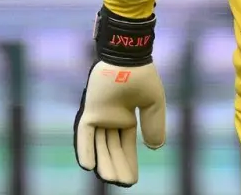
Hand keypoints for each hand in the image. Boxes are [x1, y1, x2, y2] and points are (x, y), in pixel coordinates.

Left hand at [74, 9, 165, 187]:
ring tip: (111, 180)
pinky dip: (86, 150)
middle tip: (123, 184)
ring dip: (104, 163)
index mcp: (126, 117)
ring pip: (100, 146)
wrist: (129, 58)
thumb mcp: (154, 103)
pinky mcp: (90, 111)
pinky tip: (88, 167)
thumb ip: (154, 124)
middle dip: (117, 167)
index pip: (125, 145)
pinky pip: (85, 135)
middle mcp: (111, 119)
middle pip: (112, 149)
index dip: (129, 161)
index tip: (133, 179)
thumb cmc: (142, 76)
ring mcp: (99, 116)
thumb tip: (155, 148)